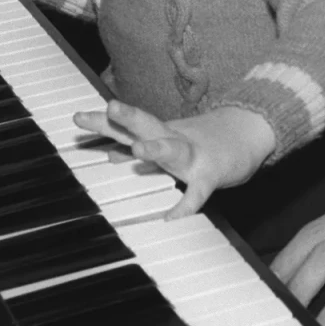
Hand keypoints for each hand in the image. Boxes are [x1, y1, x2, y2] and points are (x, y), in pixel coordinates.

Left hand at [73, 99, 275, 218]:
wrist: (247, 133)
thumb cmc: (202, 142)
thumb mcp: (168, 140)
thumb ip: (139, 147)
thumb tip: (108, 152)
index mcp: (160, 133)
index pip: (128, 125)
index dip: (103, 120)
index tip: (77, 116)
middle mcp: (174, 139)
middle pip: (149, 124)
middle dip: (128, 118)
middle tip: (110, 107)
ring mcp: (193, 155)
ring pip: (174, 148)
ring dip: (158, 148)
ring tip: (140, 151)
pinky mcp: (212, 174)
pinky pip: (198, 190)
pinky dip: (187, 204)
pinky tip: (174, 218)